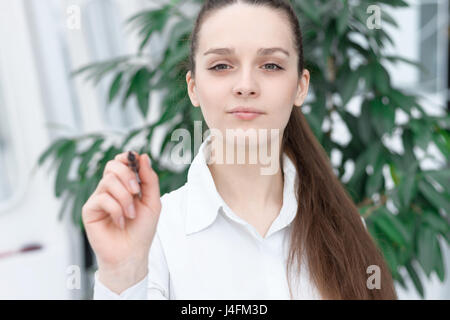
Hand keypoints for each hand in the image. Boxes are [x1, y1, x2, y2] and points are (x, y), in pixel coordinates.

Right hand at [82, 152, 160, 270]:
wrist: (132, 253)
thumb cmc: (142, 230)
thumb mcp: (153, 202)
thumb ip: (149, 179)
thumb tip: (143, 157)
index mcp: (125, 185)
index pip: (121, 162)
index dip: (127, 158)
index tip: (136, 160)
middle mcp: (110, 189)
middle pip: (112, 166)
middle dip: (128, 176)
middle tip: (137, 192)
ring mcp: (99, 198)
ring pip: (108, 181)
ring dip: (125, 198)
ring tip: (131, 214)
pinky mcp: (89, 210)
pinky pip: (102, 199)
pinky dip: (116, 210)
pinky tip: (120, 222)